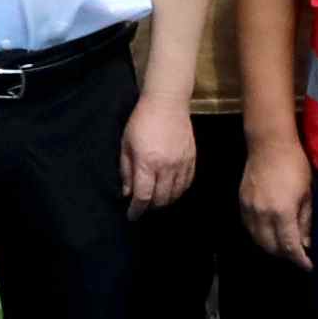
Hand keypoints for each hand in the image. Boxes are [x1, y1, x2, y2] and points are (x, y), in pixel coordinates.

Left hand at [119, 94, 196, 214]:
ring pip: (175, 194)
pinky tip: (171, 191)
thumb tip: (127, 193)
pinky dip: (178, 192)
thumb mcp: (126, 144)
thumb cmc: (141, 121)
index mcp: (147, 162)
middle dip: (150, 207)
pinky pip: (187, 183)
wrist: (167, 103)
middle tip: (142, 206)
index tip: (131, 215)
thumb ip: (126, 170)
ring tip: (155, 200)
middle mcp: (166, 166)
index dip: (136, 209)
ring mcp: (182, 163)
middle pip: (160, 199)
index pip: (143, 196)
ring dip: (164, 201)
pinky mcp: (192, 159)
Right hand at [237, 125, 312, 267]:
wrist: (269, 143)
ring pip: (257, 239)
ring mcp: (249, 208)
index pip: (289, 247)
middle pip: (271, 247)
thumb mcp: (307, 194)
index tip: (309, 265)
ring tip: (285, 245)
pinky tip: (269, 233)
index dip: (300, 260)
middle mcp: (262, 214)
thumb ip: (305, 221)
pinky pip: (249, 227)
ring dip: (271, 247)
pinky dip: (259, 235)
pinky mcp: (242, 202)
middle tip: (299, 255)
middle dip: (286, 255)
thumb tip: (306, 243)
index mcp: (282, 212)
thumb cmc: (295, 165)